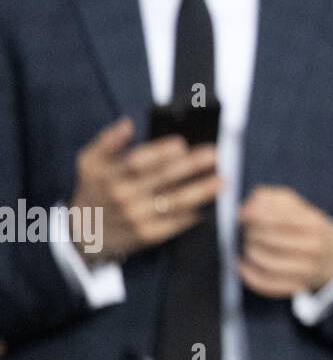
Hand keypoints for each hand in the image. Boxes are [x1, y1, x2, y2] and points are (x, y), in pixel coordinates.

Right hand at [69, 117, 220, 261]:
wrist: (84, 234)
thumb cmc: (95, 189)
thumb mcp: (90, 161)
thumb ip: (108, 141)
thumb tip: (128, 123)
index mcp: (110, 175)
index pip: (137, 162)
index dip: (158, 153)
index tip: (180, 143)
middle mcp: (124, 197)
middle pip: (161, 179)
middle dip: (190, 166)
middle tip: (213, 154)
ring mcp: (136, 218)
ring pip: (173, 202)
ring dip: (200, 191)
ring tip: (221, 180)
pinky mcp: (148, 235)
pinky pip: (174, 223)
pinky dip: (192, 214)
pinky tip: (209, 204)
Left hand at [237, 186, 332, 297]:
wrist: (329, 255)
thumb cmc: (304, 227)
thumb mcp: (294, 206)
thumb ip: (270, 199)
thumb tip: (244, 208)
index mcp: (314, 223)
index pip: (280, 218)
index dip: (256, 215)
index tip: (240, 214)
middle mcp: (313, 246)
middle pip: (273, 239)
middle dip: (252, 233)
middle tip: (245, 230)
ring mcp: (307, 268)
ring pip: (269, 263)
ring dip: (250, 252)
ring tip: (247, 245)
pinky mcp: (297, 285)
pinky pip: (268, 284)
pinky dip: (250, 276)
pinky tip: (242, 266)